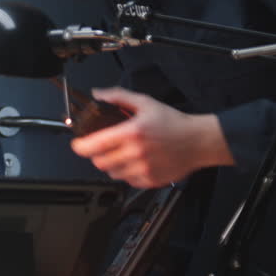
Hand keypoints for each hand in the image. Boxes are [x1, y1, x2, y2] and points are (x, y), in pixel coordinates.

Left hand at [69, 86, 233, 187]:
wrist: (197, 141)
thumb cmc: (174, 123)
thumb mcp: (145, 103)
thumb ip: (118, 97)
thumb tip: (98, 95)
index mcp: (132, 133)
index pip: (95, 145)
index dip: (80, 146)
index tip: (78, 144)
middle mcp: (136, 153)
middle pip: (100, 162)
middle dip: (96, 154)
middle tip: (102, 147)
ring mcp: (143, 169)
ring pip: (112, 173)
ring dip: (110, 164)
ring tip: (121, 153)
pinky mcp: (150, 180)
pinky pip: (127, 181)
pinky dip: (125, 173)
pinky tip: (134, 162)